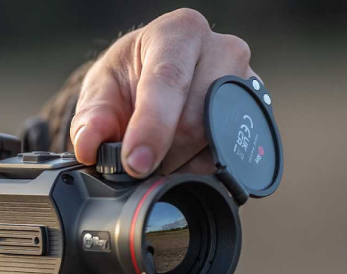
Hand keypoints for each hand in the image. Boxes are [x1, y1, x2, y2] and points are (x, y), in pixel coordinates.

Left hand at [70, 8, 256, 176]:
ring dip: (181, 162)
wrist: (154, 76)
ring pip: (216, 142)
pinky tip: (182, 156)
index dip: (152, 127)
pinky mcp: (256, 111)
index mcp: (178, 34)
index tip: (135, 163)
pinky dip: (201, 165)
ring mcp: (246, 80)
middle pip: (195, 120)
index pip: (168, 81)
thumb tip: (89, 146)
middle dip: (162, 154)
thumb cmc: (129, 78)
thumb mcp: (100, 91)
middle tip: (138, 162)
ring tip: (159, 152)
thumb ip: (90, 120)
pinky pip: (232, 153)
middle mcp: (221, 50)